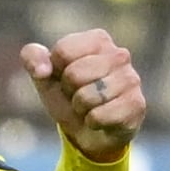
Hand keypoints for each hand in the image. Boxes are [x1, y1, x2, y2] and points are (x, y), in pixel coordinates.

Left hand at [21, 28, 144, 161]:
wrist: (89, 131)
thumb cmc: (68, 97)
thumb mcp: (44, 76)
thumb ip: (32, 58)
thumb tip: (43, 70)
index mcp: (98, 39)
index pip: (62, 51)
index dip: (56, 71)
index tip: (65, 78)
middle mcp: (120, 54)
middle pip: (74, 74)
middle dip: (69, 92)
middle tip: (78, 96)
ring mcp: (132, 79)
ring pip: (87, 97)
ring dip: (81, 109)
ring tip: (90, 107)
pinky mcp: (137, 105)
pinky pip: (99, 116)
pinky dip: (93, 122)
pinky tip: (101, 120)